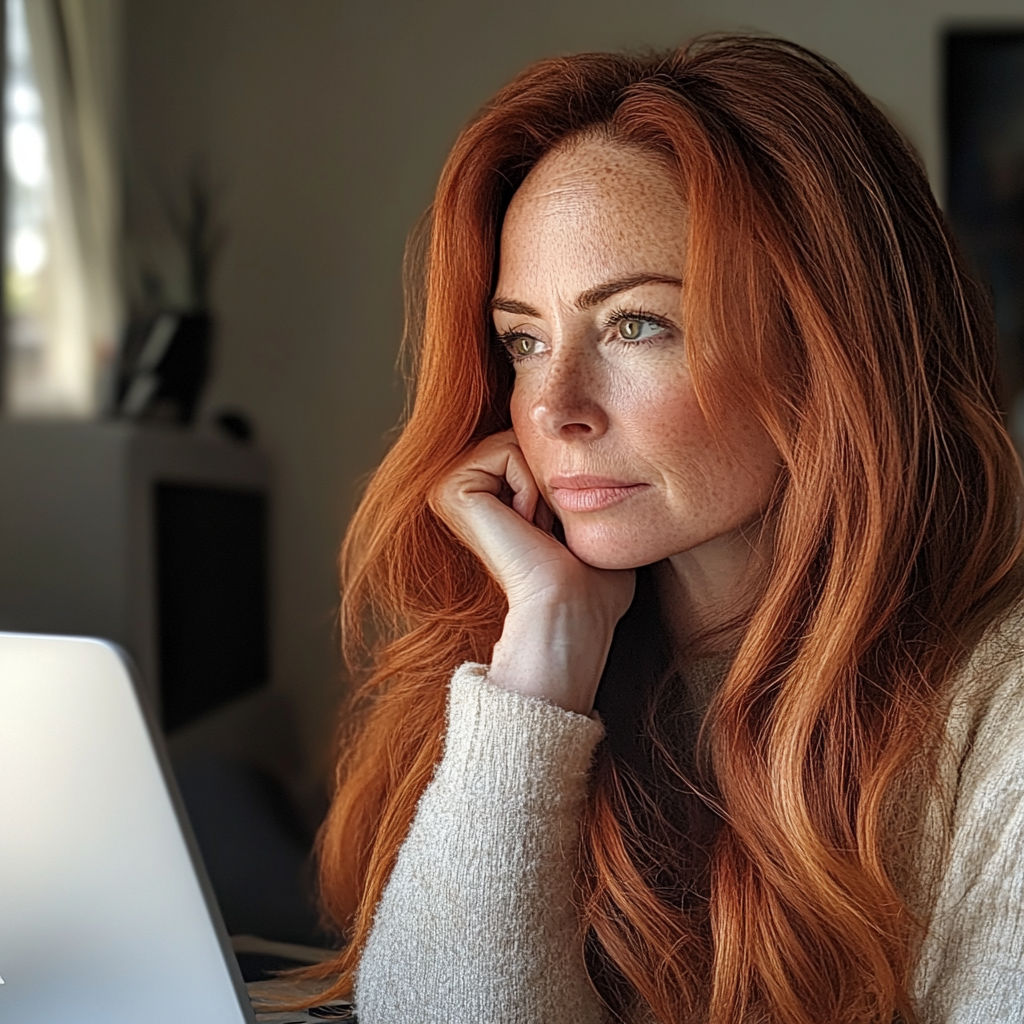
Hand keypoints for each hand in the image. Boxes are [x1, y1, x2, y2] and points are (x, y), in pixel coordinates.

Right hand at [431, 431, 634, 713]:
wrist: (568, 607)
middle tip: (547, 529)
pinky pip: (505, 451)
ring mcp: (448, 488)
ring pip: (516, 439)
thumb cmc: (588, 578)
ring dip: (541, 483)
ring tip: (537, 529)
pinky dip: (530, 486)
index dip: (562, 477)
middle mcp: (459, 489)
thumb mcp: (586, 517)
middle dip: (550, 475)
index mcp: (484, 495)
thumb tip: (597, 450)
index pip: (535, 442)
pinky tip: (526, 526)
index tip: (557, 529)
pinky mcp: (450, 490)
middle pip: (524, 434)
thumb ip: (582, 481)